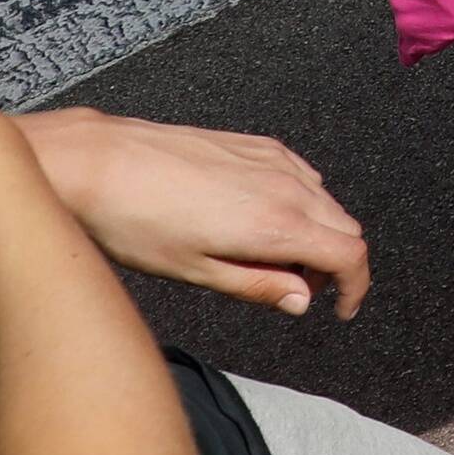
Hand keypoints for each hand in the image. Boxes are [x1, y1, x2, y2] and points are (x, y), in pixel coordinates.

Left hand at [18, 110, 369, 316]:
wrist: (98, 162)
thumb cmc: (135, 222)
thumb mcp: (194, 272)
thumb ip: (258, 286)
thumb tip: (301, 301)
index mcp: (277, 224)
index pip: (351, 255)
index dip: (355, 288)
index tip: (339, 310)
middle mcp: (287, 186)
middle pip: (346, 228)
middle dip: (334, 265)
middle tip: (294, 290)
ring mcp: (274, 160)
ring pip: (327, 202)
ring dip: (317, 234)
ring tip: (270, 258)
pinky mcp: (257, 144)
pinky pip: (303, 176)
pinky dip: (301, 204)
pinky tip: (260, 220)